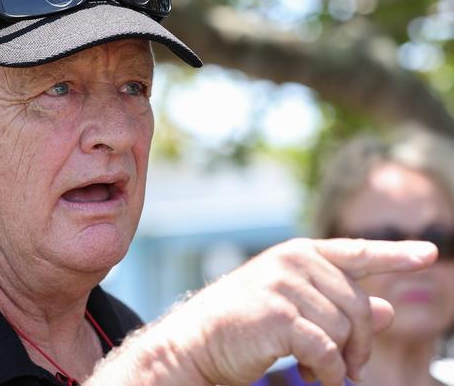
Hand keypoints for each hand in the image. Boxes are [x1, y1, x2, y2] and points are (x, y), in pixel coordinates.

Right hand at [88, 238, 436, 385]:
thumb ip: (340, 304)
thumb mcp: (296, 307)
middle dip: (361, 341)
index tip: (428, 254)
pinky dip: (328, 371)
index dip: (394, 254)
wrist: (197, 339)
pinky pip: (327, 349)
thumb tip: (391, 309)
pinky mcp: (280, 314)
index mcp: (298, 253)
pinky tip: (315, 377)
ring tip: (321, 369)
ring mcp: (285, 284)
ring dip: (341, 359)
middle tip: (353, 366)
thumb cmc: (243, 321)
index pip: (355, 252)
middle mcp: (294, 261)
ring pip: (344, 327)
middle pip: (358, 302)